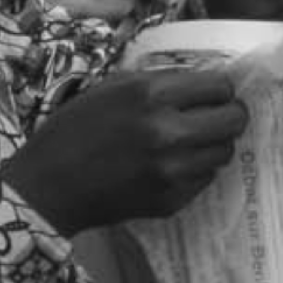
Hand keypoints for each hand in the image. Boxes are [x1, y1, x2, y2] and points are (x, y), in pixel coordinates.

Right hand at [1, 69, 248, 234]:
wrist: (47, 187)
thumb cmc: (75, 129)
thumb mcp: (113, 88)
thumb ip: (161, 82)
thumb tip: (206, 84)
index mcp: (152, 95)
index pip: (220, 87)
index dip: (219, 90)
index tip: (212, 95)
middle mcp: (168, 132)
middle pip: (235, 119)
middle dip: (228, 115)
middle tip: (215, 117)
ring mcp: (172, 171)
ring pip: (225, 152)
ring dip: (212, 144)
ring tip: (189, 143)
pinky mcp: (171, 201)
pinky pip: (205, 179)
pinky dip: (195, 171)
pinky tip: (170, 166)